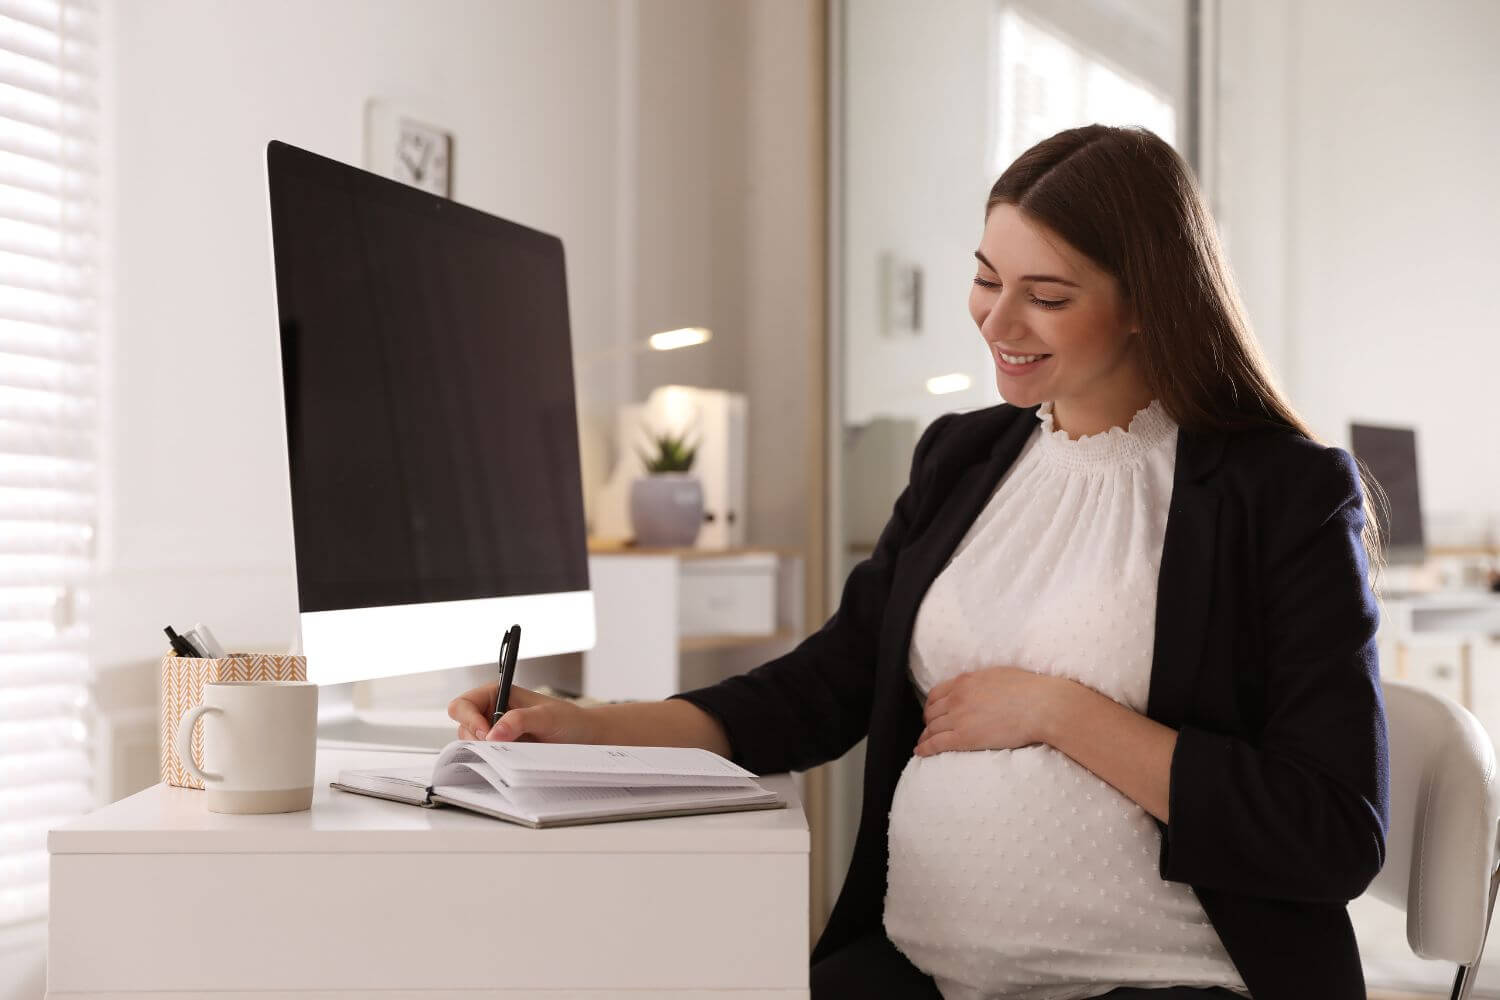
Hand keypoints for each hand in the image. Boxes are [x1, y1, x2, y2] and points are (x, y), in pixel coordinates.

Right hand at [446, 682, 598, 743]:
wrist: (584, 738)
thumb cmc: (569, 720)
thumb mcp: (547, 716)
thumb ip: (519, 720)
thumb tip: (494, 732)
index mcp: (497, 693)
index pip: (463, 704)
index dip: (469, 719)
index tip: (487, 733)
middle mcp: (492, 711)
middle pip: (463, 725)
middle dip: (476, 737)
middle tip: (499, 745)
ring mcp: (496, 731)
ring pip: (471, 743)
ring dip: (485, 750)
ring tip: (512, 749)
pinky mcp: (502, 748)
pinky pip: (484, 756)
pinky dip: (491, 759)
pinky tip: (510, 757)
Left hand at [915, 666, 1057, 756]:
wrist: (1040, 706)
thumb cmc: (1028, 690)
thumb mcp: (998, 675)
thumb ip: (981, 682)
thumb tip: (979, 687)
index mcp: (965, 681)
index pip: (936, 693)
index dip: (932, 705)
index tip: (933, 712)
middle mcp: (957, 697)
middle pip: (932, 711)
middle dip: (928, 721)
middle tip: (930, 729)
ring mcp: (958, 717)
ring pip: (932, 728)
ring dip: (926, 736)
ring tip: (924, 742)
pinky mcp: (964, 737)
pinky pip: (936, 743)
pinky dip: (925, 748)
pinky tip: (920, 751)